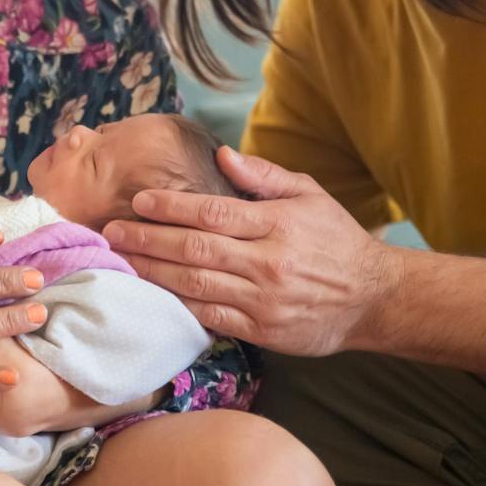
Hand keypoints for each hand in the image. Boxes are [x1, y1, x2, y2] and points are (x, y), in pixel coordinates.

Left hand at [103, 146, 400, 355]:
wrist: (374, 298)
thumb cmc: (336, 239)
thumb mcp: (310, 195)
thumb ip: (264, 176)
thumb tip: (222, 155)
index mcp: (277, 224)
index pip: (213, 211)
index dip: (171, 206)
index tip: (139, 200)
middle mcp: (268, 262)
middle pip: (195, 249)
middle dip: (148, 239)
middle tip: (112, 231)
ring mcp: (263, 300)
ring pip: (196, 286)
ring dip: (153, 273)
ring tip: (122, 261)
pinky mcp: (263, 330)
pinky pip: (211, 318)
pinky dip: (179, 306)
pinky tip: (153, 296)